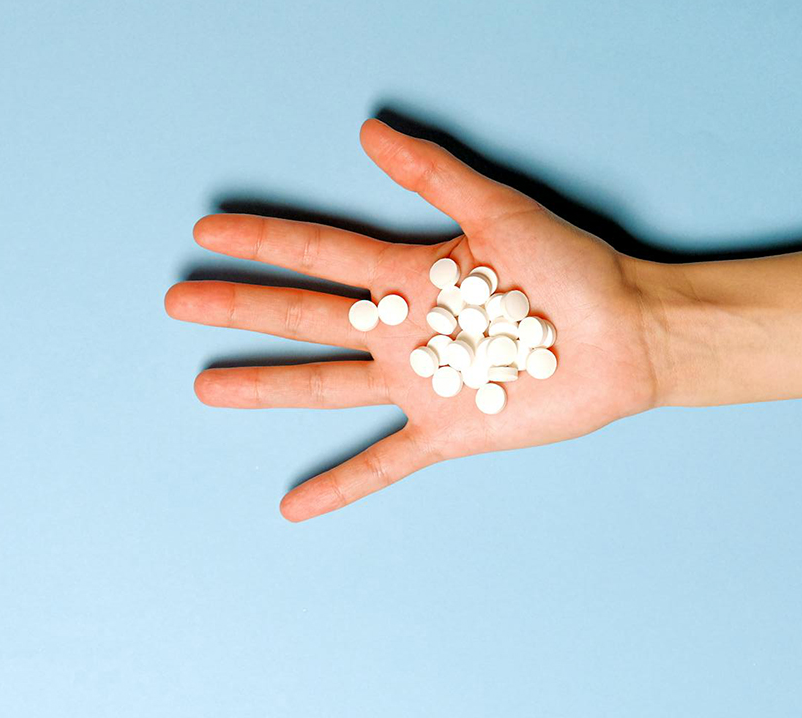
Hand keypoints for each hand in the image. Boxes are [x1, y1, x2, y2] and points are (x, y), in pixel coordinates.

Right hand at [165, 118, 661, 521]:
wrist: (624, 333)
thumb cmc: (572, 269)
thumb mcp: (501, 212)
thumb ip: (436, 177)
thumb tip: (369, 129)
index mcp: (410, 273)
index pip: (321, 254)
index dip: (264, 241)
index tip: (207, 230)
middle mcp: (404, 329)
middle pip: (306, 316)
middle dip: (242, 307)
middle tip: (178, 301)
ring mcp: (421, 382)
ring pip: (326, 385)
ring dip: (267, 385)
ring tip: (207, 387)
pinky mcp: (449, 428)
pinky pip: (386, 461)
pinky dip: (343, 483)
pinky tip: (294, 505)